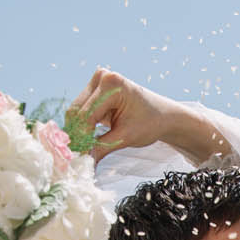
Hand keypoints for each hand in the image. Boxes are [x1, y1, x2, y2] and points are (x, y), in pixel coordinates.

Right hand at [69, 68, 205, 163]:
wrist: (162, 115)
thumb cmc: (150, 123)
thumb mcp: (125, 137)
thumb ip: (101, 148)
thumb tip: (83, 162)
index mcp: (112, 83)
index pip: (87, 114)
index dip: (81, 137)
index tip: (78, 157)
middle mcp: (102, 77)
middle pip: (77, 110)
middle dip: (77, 134)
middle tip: (77, 157)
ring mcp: (98, 82)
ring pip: (76, 111)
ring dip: (78, 131)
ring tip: (83, 150)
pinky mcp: (95, 90)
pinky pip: (82, 111)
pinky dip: (82, 127)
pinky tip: (86, 141)